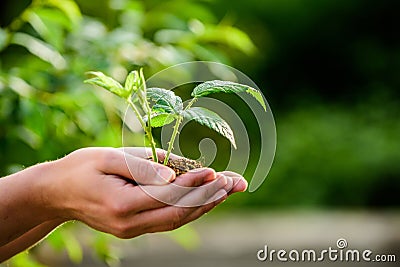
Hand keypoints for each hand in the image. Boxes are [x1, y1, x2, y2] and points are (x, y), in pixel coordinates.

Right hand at [44, 147, 246, 237]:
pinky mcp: (134, 229)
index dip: (194, 184)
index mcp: (122, 204)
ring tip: (228, 190)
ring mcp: (132, 230)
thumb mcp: (107, 157)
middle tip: (234, 182)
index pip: (168, 195)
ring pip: (176, 221)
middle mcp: (129, 224)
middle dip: (208, 197)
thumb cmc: (82, 168)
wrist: (57, 193)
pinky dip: (189, 210)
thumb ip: (141, 167)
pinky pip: (168, 222)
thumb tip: (173, 174)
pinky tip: (205, 199)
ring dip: (204, 205)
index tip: (215, 171)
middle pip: (178, 213)